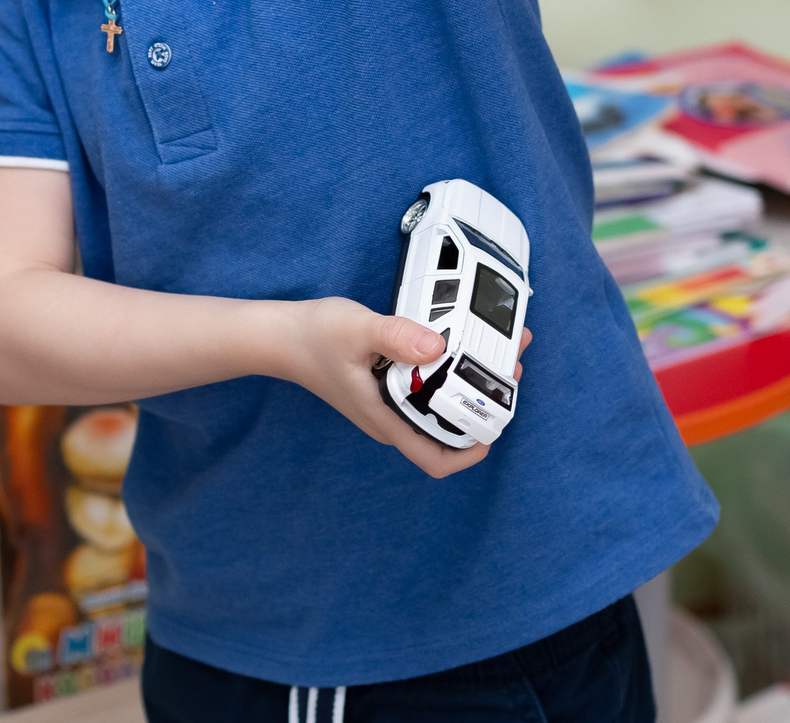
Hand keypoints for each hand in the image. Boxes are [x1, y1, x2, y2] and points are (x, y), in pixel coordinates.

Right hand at [275, 298, 531, 478]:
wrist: (280, 336)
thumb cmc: (313, 338)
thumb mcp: (355, 330)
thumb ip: (395, 336)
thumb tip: (437, 348)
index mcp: (386, 419)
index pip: (435, 458)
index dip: (472, 451)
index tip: (496, 424)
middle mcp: (392, 418)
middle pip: (447, 432)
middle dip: (481, 408)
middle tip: (508, 371)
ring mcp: (390, 404)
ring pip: (439, 407)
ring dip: (469, 385)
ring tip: (495, 352)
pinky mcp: (388, 385)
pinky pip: (428, 387)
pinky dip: (450, 371)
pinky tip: (460, 343)